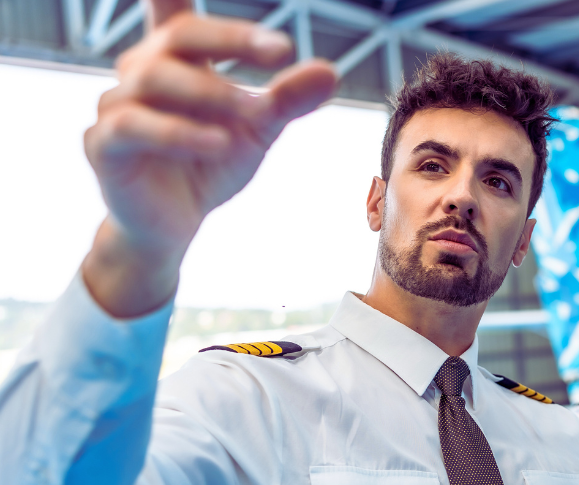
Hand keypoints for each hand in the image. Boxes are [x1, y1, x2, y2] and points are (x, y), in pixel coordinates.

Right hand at [82, 0, 335, 316]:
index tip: (262, 25)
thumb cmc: (211, 162)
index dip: (202, 3)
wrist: (175, 223)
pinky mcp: (103, 144)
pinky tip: (219, 144)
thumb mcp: (258, 129)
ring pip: (153, 78)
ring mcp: (116, 104)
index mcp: (176, 57)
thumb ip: (287, 99)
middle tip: (281, 52)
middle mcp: (141, 71)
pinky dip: (179, 133)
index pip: (182, 13)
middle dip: (231, 40)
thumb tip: (330, 71)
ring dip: (211, 92)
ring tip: (256, 112)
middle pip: (178, 35)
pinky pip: (134, 127)